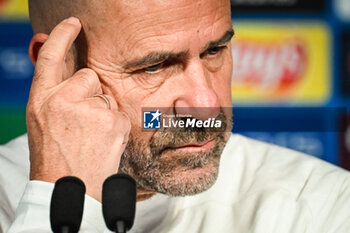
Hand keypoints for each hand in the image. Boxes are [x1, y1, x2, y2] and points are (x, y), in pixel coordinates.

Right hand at [26, 17, 130, 201]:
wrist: (68, 187)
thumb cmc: (56, 155)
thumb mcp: (44, 121)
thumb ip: (56, 93)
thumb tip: (71, 70)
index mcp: (41, 99)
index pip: (51, 57)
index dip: (61, 37)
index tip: (73, 24)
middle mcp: (63, 99)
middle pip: (89, 77)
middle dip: (90, 95)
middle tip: (83, 123)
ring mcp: (89, 110)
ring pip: (106, 96)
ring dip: (102, 112)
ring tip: (91, 137)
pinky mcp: (112, 121)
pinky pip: (119, 113)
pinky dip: (115, 126)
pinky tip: (103, 142)